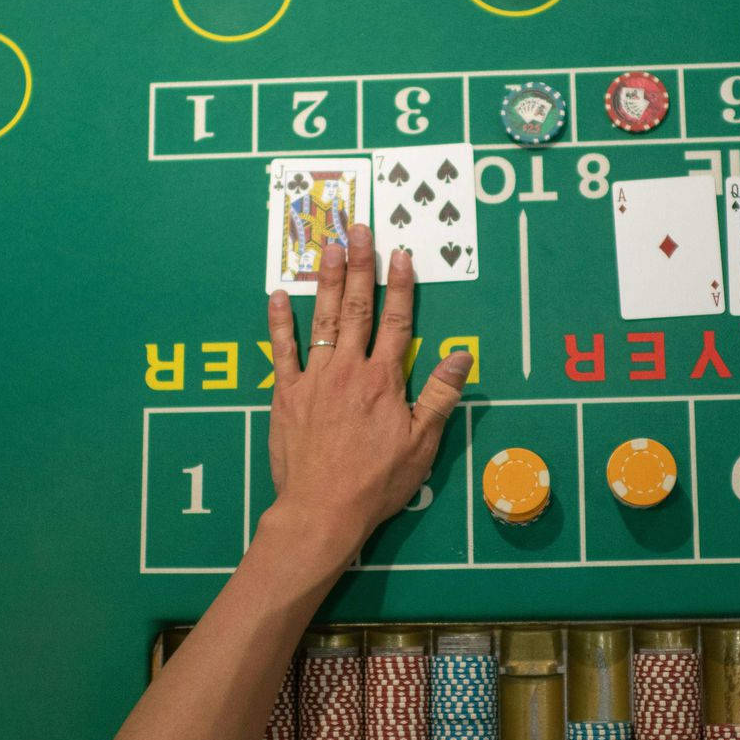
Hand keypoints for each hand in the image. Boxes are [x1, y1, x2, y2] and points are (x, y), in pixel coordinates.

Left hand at [264, 225, 472, 572]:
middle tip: (359, 229)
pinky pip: (282, 350)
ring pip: (322, 319)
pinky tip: (277, 295)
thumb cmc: (376, 482)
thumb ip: (440, 395)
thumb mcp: (422, 444)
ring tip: (328, 245)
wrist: (322, 510)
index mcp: (384, 379)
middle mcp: (348, 369)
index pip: (396, 322)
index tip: (400, 254)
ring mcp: (314, 379)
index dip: (400, 286)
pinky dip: (280, 322)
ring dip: (325, 280)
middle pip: (357, 308)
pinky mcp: (286, 394)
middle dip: (360, 266)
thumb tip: (462, 354)